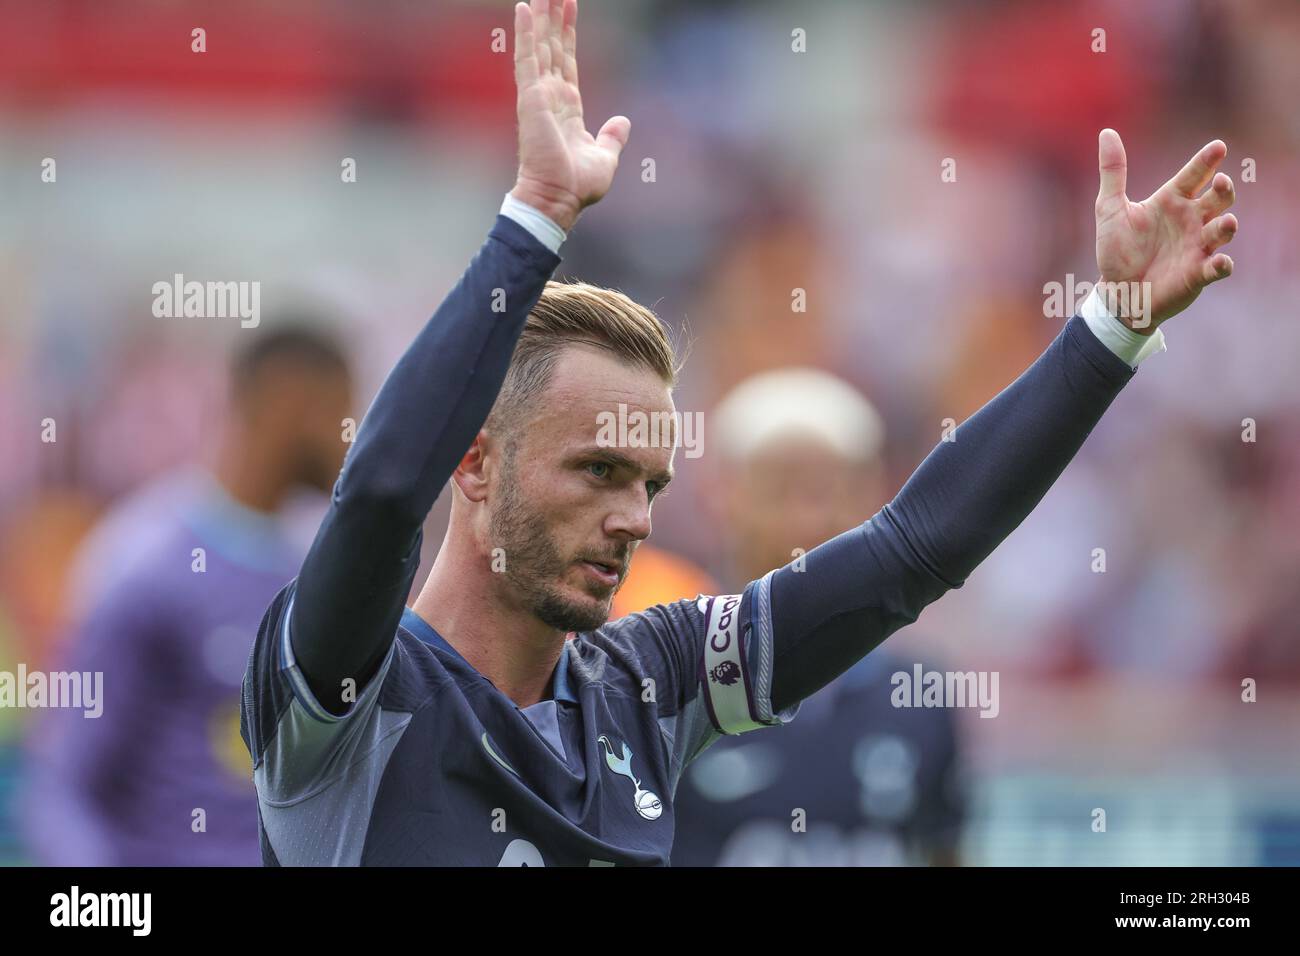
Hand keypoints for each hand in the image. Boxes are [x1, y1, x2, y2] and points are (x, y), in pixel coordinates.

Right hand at [509, 0, 629, 231]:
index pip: (566, 61)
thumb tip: (622, 121)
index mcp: (567, 107)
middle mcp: (550, 97)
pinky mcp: (531, 98)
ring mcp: (539, 95)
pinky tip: (525, 7)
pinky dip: (525, 33)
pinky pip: (527, 58)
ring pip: (539, 46)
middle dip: (553, 18)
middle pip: (552, 47)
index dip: (567, 34)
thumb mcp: (605, 156)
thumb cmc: (577, 185)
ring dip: (540, 17)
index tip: (568, 7)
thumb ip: (612, 137)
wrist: (559, 199)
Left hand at [1094, 129, 1238, 330]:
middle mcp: (1190, 220)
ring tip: (1225, 222)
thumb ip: (1113, 172)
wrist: (1116, 292)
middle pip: (1218, 199)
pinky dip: (1221, 265)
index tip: (1218, 147)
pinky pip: (1217, 268)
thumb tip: (1106, 132)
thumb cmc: (1117, 250)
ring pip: (1222, 230)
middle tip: (1220, 183)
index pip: (1194, 175)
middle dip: (1224, 190)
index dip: (1206, 161)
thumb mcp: (1110, 209)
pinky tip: (1221, 261)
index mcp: (1172, 201)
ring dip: (1226, 226)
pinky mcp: (1198, 274)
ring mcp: (1197, 246)